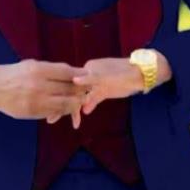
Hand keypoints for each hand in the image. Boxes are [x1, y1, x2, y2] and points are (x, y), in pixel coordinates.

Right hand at [0, 60, 89, 121]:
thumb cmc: (15, 73)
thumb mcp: (31, 65)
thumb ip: (51, 70)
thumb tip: (73, 73)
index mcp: (38, 69)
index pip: (66, 72)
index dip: (79, 74)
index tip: (88, 75)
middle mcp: (38, 85)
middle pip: (67, 88)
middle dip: (81, 89)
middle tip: (89, 89)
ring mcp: (35, 101)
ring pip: (64, 103)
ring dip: (75, 102)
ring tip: (80, 100)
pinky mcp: (32, 113)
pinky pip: (54, 112)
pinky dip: (63, 110)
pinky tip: (66, 107)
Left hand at [46, 51, 172, 126]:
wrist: (141, 71)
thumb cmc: (123, 80)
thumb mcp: (106, 91)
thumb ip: (95, 98)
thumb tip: (85, 110)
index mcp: (87, 70)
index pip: (69, 84)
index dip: (59, 97)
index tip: (48, 108)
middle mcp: (88, 71)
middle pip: (69, 88)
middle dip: (58, 104)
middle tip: (48, 118)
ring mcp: (96, 76)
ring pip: (77, 92)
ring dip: (66, 107)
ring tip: (55, 119)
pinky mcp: (106, 81)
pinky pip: (94, 89)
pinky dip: (87, 97)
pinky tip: (82, 109)